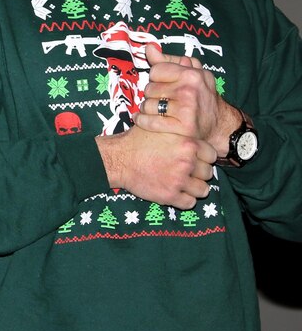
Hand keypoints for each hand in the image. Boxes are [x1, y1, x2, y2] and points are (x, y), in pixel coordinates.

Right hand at [98, 124, 216, 209]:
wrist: (118, 159)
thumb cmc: (136, 141)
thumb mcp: (159, 128)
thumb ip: (178, 131)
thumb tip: (188, 128)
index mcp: (188, 144)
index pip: (212, 156)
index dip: (204, 158)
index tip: (196, 160)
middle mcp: (187, 162)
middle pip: (208, 173)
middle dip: (198, 173)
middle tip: (186, 172)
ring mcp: (179, 180)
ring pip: (203, 190)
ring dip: (194, 188)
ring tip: (183, 184)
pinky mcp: (170, 195)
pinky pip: (190, 203)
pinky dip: (185, 200)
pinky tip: (176, 193)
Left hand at [136, 45, 236, 153]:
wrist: (220, 124)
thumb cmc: (201, 95)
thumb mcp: (192, 74)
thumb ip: (168, 61)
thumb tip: (149, 48)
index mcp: (191, 75)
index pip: (155, 71)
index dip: (156, 78)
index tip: (161, 83)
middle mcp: (189, 91)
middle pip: (149, 88)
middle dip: (152, 94)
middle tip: (161, 98)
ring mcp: (186, 110)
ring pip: (147, 105)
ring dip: (147, 108)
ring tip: (155, 109)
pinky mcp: (183, 127)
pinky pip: (150, 122)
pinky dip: (142, 121)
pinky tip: (141, 119)